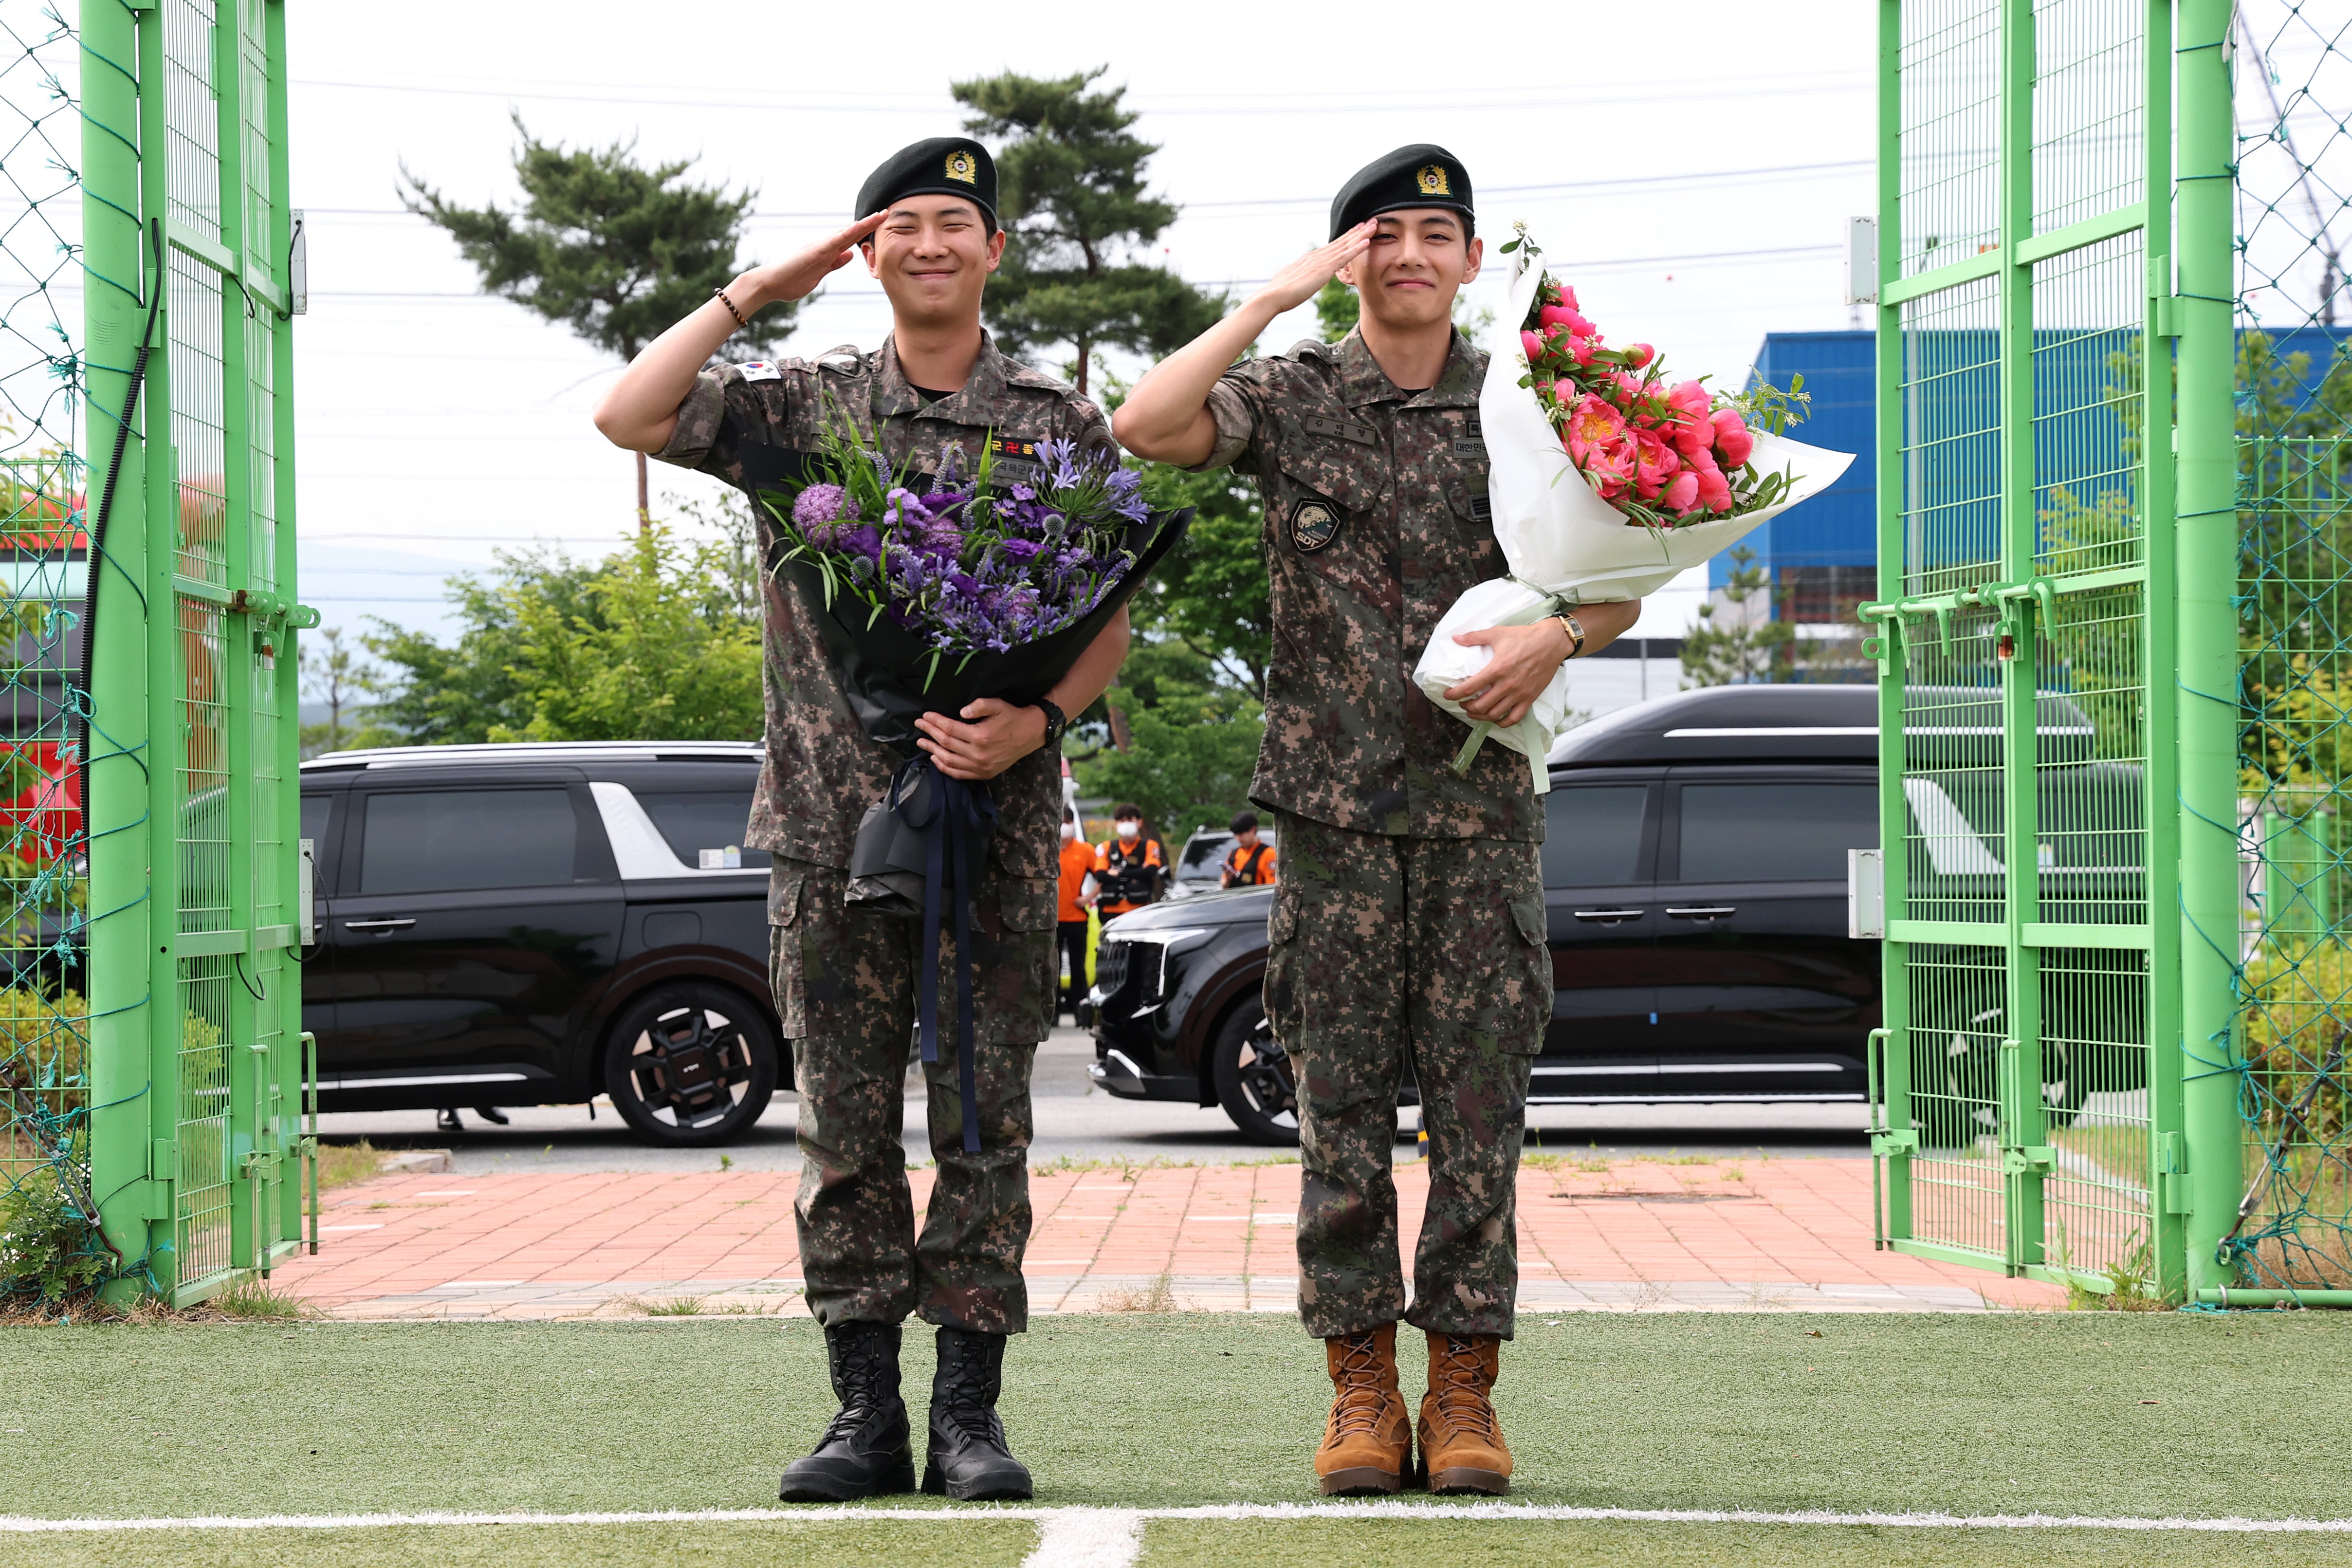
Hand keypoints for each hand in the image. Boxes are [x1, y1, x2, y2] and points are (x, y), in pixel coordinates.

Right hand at [738, 212, 888, 309]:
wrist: (770, 283)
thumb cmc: (791, 280)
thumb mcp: (820, 273)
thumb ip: (834, 263)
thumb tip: (849, 254)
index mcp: (827, 253)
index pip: (850, 240)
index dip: (866, 232)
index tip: (880, 225)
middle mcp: (825, 246)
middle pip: (851, 232)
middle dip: (869, 223)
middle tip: (886, 213)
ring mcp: (819, 248)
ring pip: (845, 233)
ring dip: (863, 224)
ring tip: (879, 215)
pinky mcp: (813, 252)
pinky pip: (833, 242)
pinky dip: (846, 234)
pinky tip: (857, 228)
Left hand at [914, 697, 1046, 781]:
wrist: (1030, 734)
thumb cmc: (1012, 717)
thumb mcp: (997, 705)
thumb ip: (979, 706)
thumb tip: (961, 712)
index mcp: (980, 736)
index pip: (949, 728)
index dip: (935, 722)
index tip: (925, 716)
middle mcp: (978, 754)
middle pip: (946, 743)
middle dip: (930, 733)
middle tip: (919, 725)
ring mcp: (980, 767)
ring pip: (949, 761)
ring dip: (933, 751)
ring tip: (922, 742)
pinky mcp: (983, 774)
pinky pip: (959, 774)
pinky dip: (945, 768)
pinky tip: (936, 759)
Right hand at [1249, 221, 1376, 314]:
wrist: (1273, 296)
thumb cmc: (1280, 293)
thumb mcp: (1293, 281)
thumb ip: (1302, 277)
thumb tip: (1304, 278)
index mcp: (1310, 259)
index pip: (1333, 246)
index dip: (1347, 237)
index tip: (1358, 229)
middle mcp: (1316, 256)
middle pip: (1341, 241)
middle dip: (1357, 231)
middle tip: (1372, 221)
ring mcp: (1320, 261)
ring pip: (1345, 245)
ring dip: (1361, 235)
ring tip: (1374, 226)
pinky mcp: (1323, 269)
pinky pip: (1343, 257)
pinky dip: (1356, 248)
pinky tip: (1366, 242)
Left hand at [1441, 620, 1575, 726]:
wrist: (1551, 642)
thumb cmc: (1524, 637)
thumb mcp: (1497, 633)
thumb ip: (1474, 637)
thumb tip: (1456, 638)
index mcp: (1497, 669)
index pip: (1470, 687)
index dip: (1455, 694)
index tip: (1448, 695)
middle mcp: (1507, 685)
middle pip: (1480, 706)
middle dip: (1467, 706)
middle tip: (1462, 702)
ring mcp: (1519, 694)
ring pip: (1495, 714)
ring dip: (1480, 716)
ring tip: (1474, 711)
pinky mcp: (1529, 698)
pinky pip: (1514, 718)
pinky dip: (1502, 722)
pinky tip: (1495, 719)